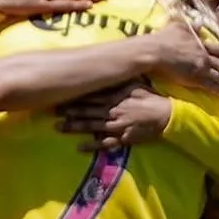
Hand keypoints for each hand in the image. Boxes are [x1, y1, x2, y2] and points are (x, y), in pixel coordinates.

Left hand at [57, 82, 172, 150]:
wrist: (167, 116)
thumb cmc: (150, 97)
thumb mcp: (135, 84)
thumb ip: (118, 80)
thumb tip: (105, 70)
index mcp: (115, 97)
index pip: (90, 96)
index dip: (74, 96)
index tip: (59, 94)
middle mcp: (112, 111)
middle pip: (87, 111)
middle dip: (69, 111)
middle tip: (52, 111)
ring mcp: (116, 126)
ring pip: (92, 127)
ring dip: (74, 127)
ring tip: (58, 127)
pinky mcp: (122, 139)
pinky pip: (105, 144)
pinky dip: (92, 146)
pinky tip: (79, 148)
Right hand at [147, 21, 218, 94]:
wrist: (156, 52)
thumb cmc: (164, 38)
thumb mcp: (179, 26)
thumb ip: (192, 26)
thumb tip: (200, 23)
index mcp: (201, 44)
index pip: (218, 49)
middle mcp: (204, 56)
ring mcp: (200, 68)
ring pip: (218, 77)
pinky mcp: (194, 79)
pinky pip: (210, 86)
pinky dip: (218, 90)